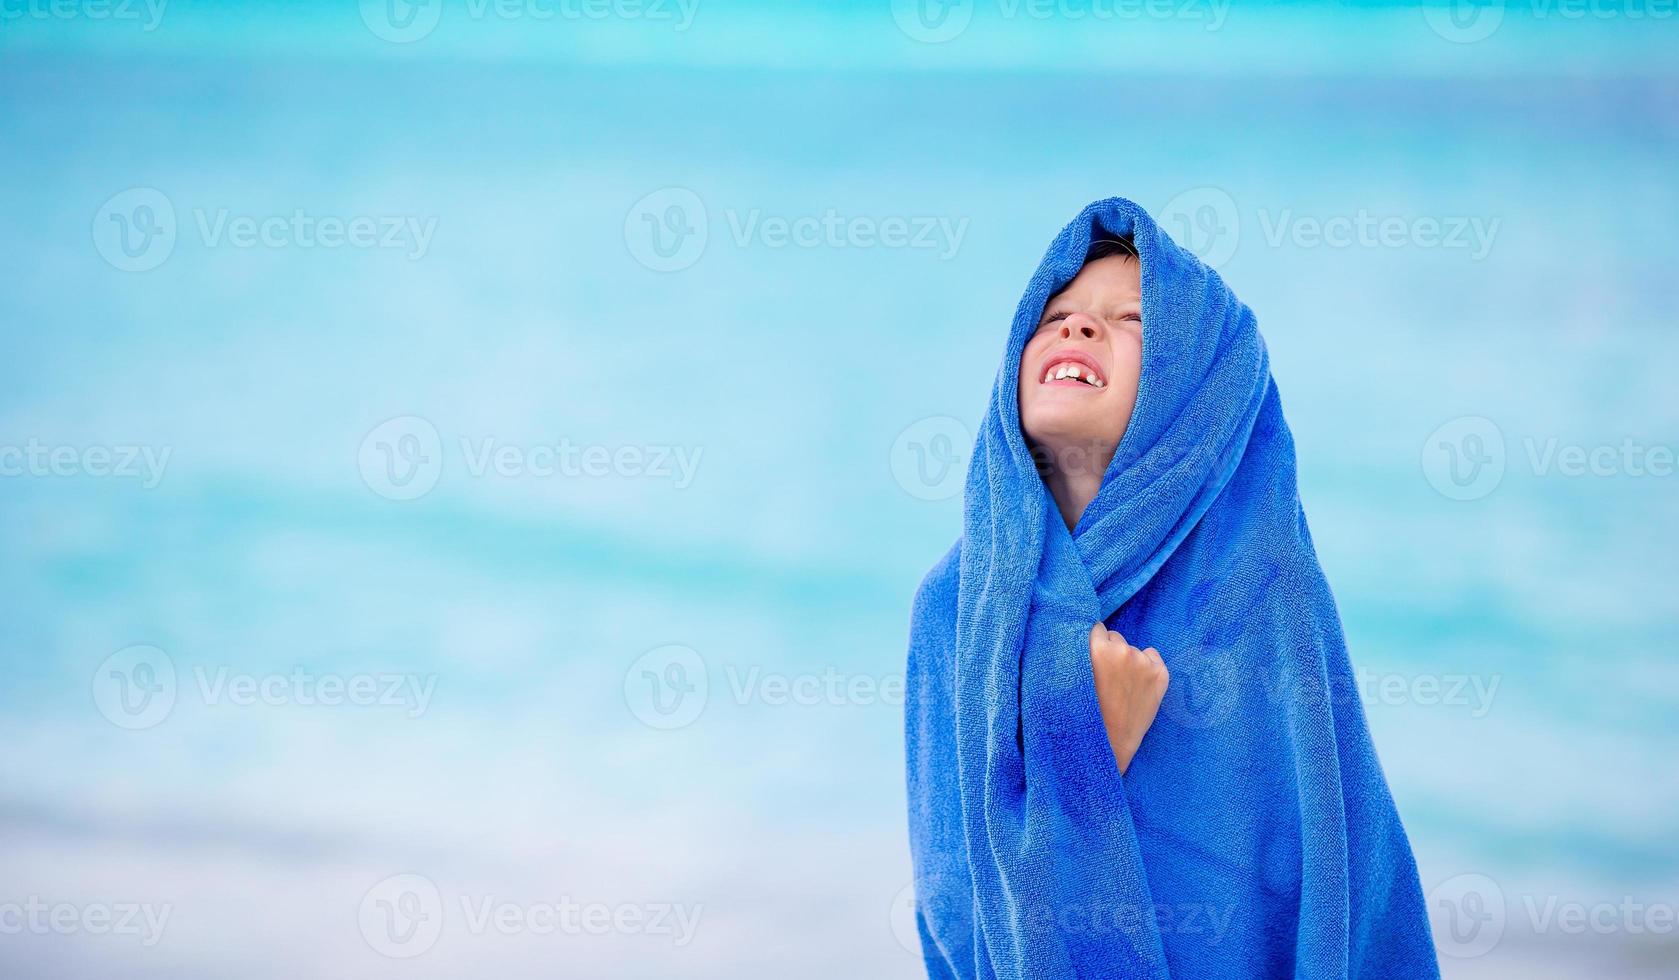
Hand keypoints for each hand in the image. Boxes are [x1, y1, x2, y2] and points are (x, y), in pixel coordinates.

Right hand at [1088, 623, 1167, 774]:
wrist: (1108, 743)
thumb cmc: (1083, 713)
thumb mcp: (1070, 678)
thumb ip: (1078, 654)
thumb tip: (1082, 637)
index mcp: (1096, 648)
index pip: (1097, 628)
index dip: (1093, 645)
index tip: (1091, 660)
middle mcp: (1122, 650)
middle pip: (1115, 637)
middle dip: (1110, 652)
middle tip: (1105, 677)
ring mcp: (1144, 662)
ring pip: (1133, 649)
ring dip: (1128, 661)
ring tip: (1120, 687)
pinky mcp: (1161, 674)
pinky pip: (1153, 656)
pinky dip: (1147, 666)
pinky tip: (1137, 685)